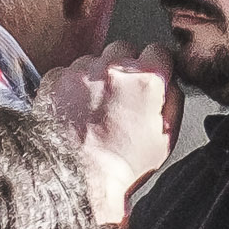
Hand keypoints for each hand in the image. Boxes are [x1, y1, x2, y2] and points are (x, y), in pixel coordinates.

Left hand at [48, 43, 180, 214]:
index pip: (158, 50)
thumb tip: (170, 82)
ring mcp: (80, 72)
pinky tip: (76, 108)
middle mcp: (113, 69)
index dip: (157, 64)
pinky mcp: (54, 81)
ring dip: (97, 75)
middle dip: (125, 66)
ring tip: (96, 105)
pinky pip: (66, 72)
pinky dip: (71, 85)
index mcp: (146, 79)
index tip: (152, 75)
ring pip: (94, 59)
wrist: (79, 179)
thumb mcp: (167, 135)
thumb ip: (173, 99)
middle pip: (124, 48)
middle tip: (122, 93)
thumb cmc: (123, 163)